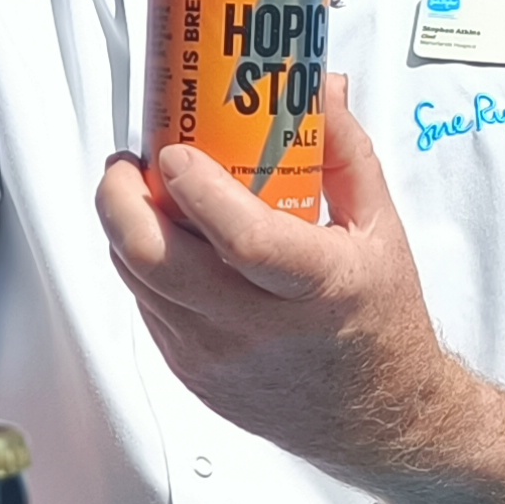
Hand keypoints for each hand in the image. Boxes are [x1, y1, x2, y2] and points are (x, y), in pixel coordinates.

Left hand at [95, 76, 465, 475]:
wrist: (378, 418)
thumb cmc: (381, 321)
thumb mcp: (380, 229)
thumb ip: (346, 152)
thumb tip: (319, 85)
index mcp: (319, 288)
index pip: (243, 239)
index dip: (197, 189)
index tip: (176, 150)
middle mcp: (260, 329)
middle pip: (157, 262)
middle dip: (123, 201)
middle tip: (128, 163)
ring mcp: (217, 358)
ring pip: (139, 281)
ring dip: (127, 228)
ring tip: (141, 190)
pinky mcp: (192, 374)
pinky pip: (148, 307)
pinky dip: (143, 265)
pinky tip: (163, 239)